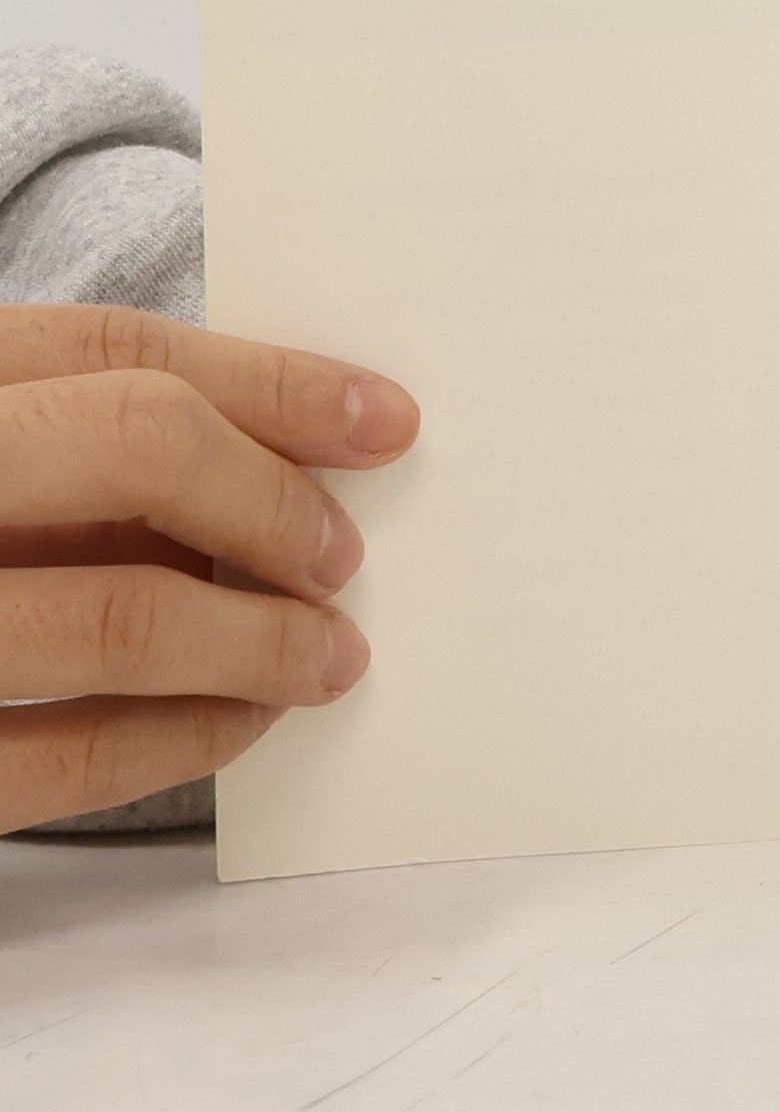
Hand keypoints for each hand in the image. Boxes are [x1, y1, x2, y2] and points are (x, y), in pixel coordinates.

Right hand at [0, 305, 417, 833]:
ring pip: (118, 614)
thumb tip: (308, 454)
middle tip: (344, 560)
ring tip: (327, 655)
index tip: (388, 421)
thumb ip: (88, 433)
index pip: (118, 351)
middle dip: (270, 503)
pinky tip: (238, 724)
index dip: (273, 381)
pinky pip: (60, 761)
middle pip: (136, 444)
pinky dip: (179, 743)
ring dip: (257, 642)